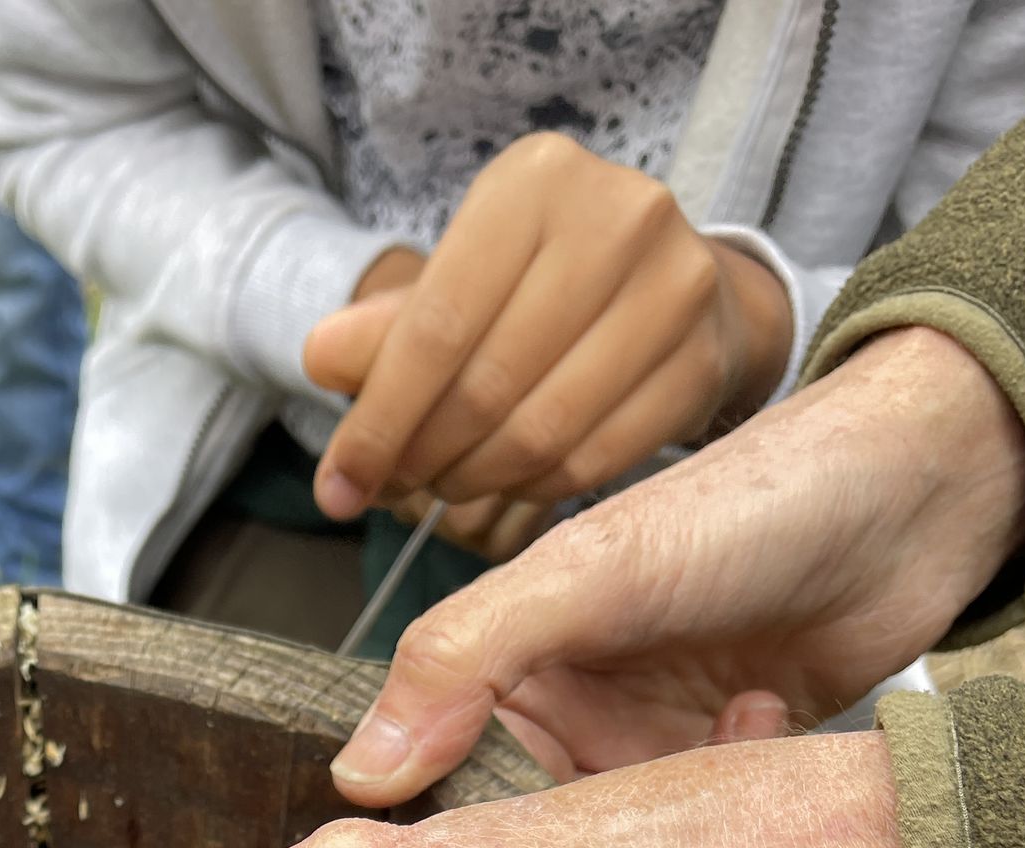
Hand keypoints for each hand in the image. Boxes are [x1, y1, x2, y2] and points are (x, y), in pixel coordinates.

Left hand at [304, 134, 792, 530]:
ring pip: (541, 431)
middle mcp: (617, 216)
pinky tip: (511, 485)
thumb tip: (320, 359)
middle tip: (398, 489)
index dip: (378, 421)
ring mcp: (675, 287)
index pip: (435, 324)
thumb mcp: (463, 282)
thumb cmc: (546, 286)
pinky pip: (595, 459)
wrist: (676, 289)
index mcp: (536, 181)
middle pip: (487, 384)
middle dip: (424, 456)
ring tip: (449, 484)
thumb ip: (390, 328)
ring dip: (476, 479)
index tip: (339, 489)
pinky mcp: (704, 360)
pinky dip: (536, 488)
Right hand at [330, 326, 1024, 801]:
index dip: (435, 833)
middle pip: (519, 833)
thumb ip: (464, 659)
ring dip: (648, 834)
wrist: (921, 492)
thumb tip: (357, 774)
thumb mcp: (587, 572)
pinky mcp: (725, 781)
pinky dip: (728, 807)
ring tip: (688, 789)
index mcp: (507, 662)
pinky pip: (698, 841)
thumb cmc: (748, 505)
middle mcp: (568, 714)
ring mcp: (647, 750)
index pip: (433, 776)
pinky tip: (759, 721)